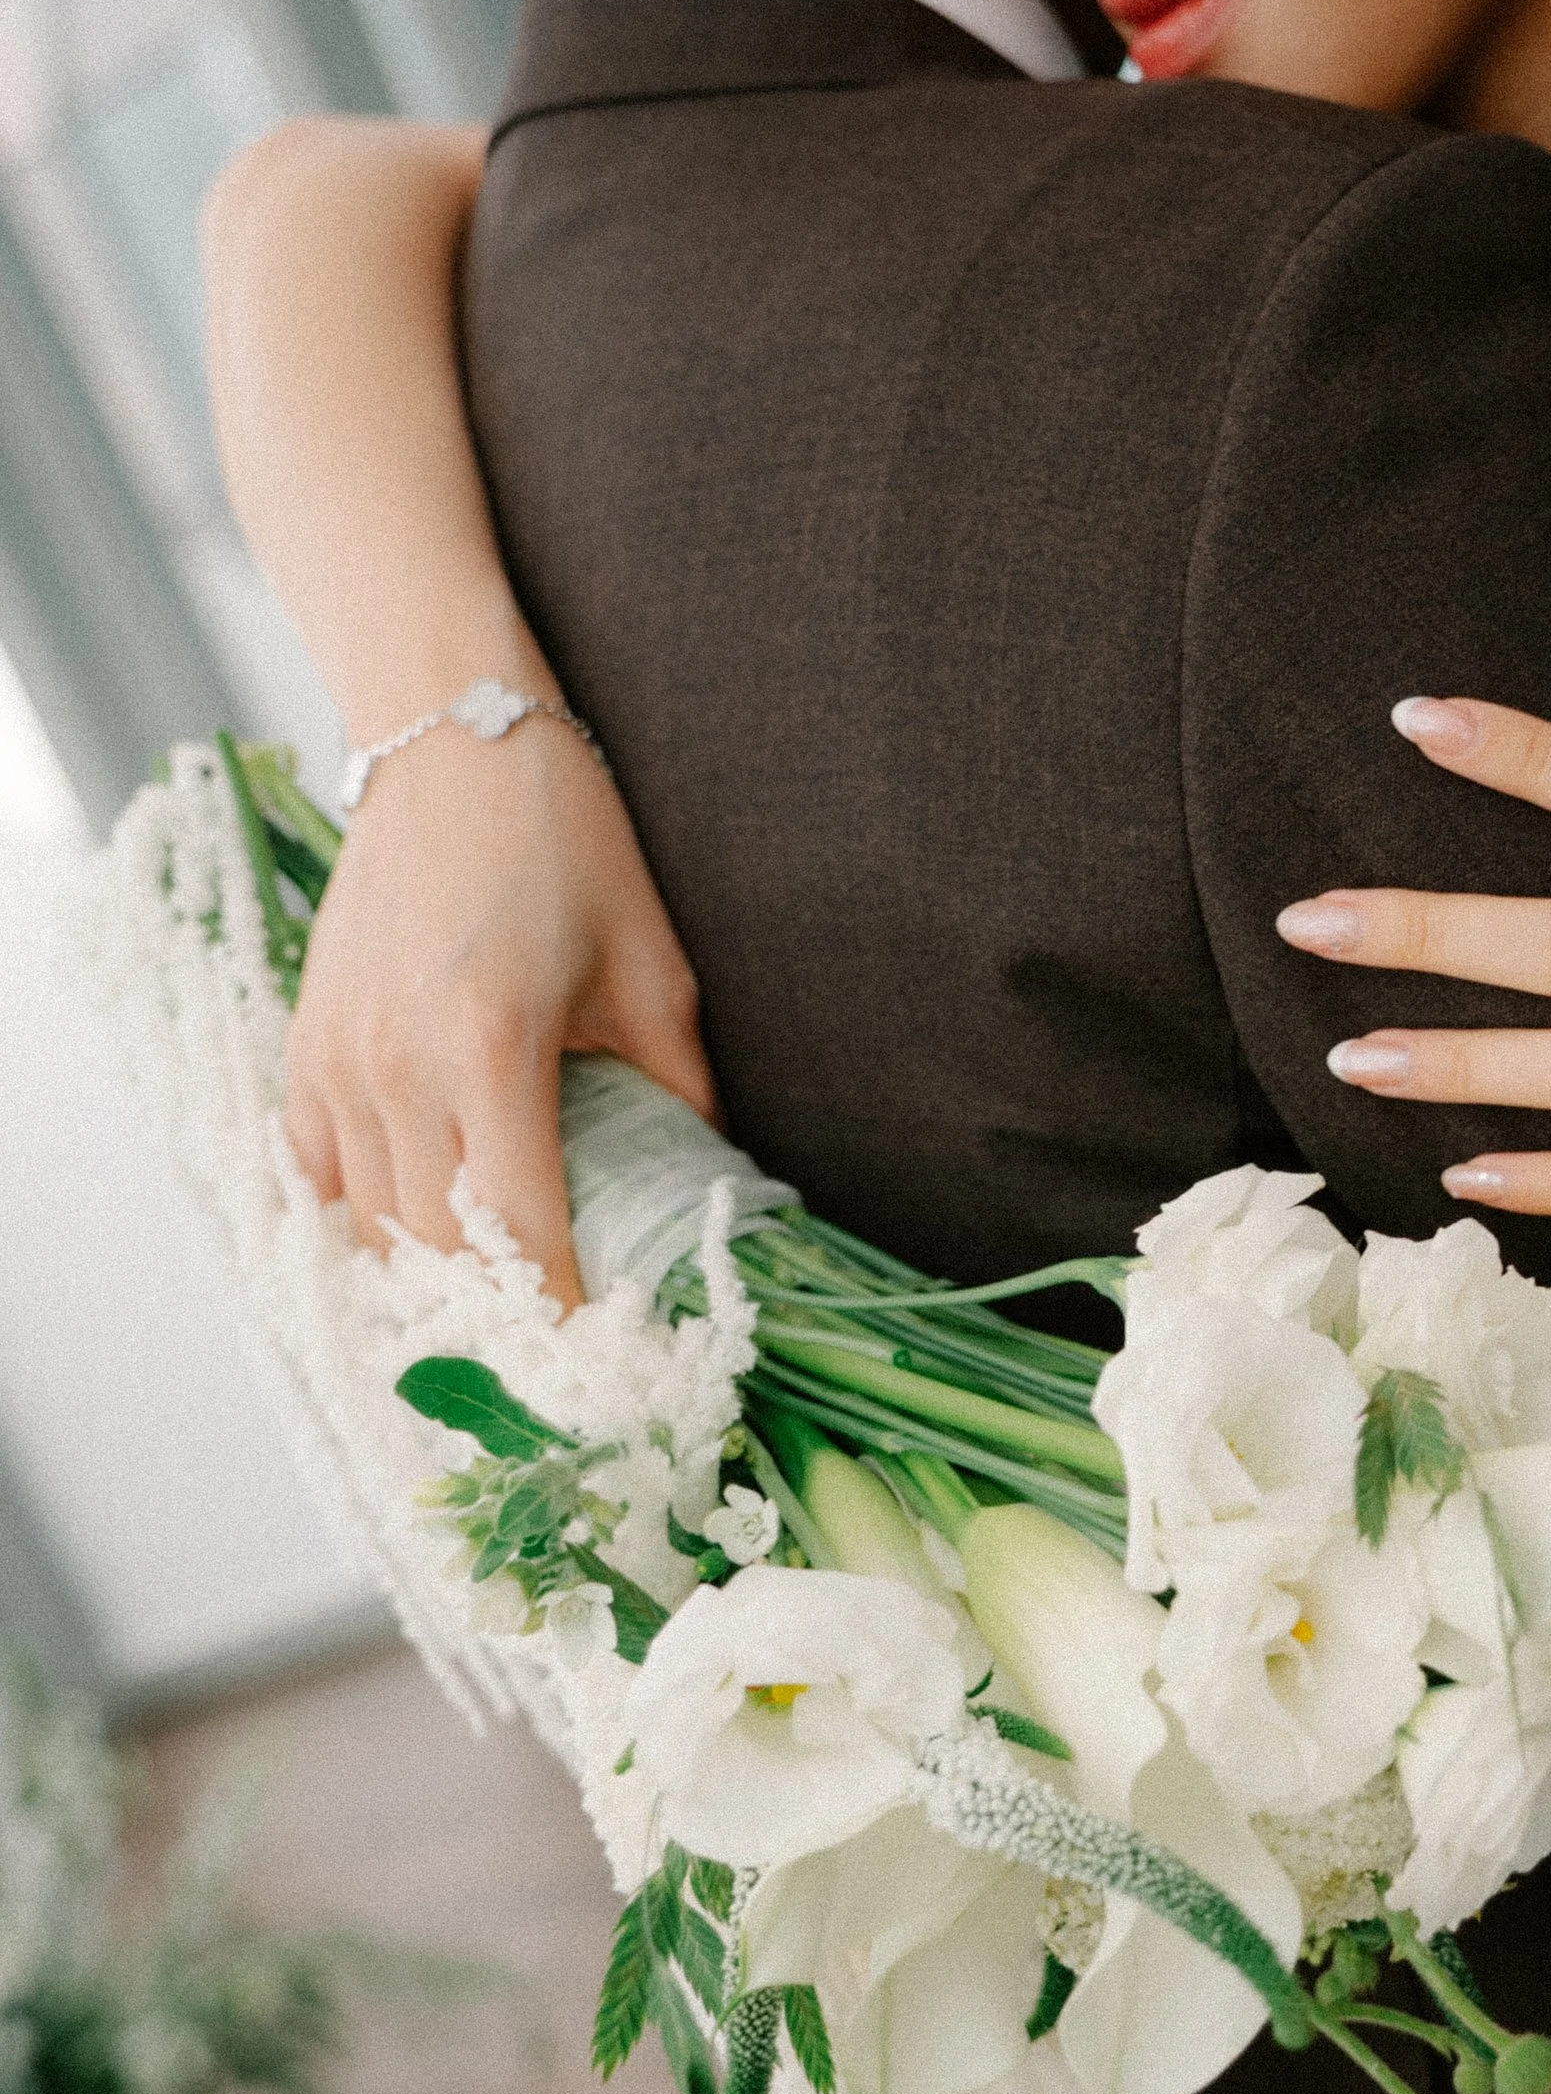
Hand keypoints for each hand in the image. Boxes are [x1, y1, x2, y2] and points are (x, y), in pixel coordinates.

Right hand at [284, 717, 716, 1305]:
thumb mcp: (653, 969)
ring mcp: (337, 1056)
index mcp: (490, 1049)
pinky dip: (363, 1218)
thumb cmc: (565, 844)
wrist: (450, 742)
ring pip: (373, 1220)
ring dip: (433, 1273)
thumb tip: (703, 1184)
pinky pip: (318, 1171)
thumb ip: (677, 1090)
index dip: (560, 1306)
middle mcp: (397, 1066)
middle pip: (439, 1245)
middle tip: (556, 1350)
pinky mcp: (304, 1042)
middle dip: (499, 1308)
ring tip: (493, 1310)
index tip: (600, 1352)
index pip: (521, 1229)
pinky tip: (415, 1241)